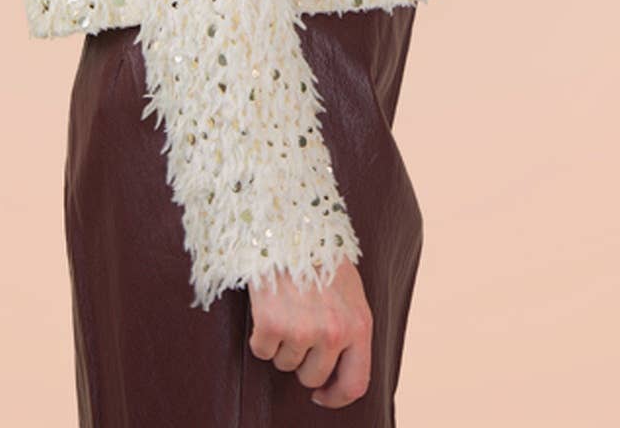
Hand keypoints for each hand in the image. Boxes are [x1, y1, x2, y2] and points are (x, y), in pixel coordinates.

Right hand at [247, 259, 372, 408]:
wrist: (287, 222)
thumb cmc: (318, 256)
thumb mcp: (349, 291)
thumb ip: (351, 328)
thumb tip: (341, 371)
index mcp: (359, 325)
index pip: (356, 384)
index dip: (336, 397)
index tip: (321, 396)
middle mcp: (334, 333)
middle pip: (312, 376)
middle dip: (301, 360)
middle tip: (296, 327)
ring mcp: (303, 330)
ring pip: (284, 364)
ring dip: (281, 343)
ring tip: (284, 306)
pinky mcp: (272, 324)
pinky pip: (262, 350)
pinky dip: (260, 335)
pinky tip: (267, 306)